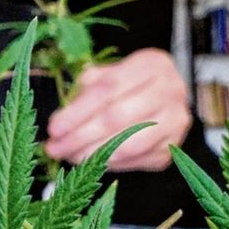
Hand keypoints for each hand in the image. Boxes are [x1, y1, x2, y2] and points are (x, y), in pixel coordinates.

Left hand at [45, 48, 191, 170]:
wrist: (168, 94)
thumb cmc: (130, 83)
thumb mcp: (108, 75)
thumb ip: (84, 92)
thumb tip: (58, 123)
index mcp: (151, 64)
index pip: (108, 88)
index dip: (77, 111)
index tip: (53, 128)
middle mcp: (170, 90)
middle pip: (117, 117)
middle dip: (80, 137)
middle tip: (55, 149)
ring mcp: (176, 121)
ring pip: (129, 144)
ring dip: (93, 154)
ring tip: (69, 157)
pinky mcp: (173, 146)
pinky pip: (137, 160)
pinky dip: (110, 164)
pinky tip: (90, 162)